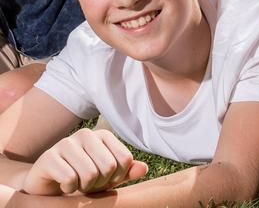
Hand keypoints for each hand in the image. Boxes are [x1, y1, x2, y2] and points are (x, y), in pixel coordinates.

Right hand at [22, 128, 147, 195]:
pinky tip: (63, 185)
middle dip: (101, 183)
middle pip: (109, 166)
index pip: (125, 159)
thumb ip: (127, 172)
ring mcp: (66, 143)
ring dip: (84, 187)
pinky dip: (69, 189)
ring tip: (77, 183)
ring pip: (90, 173)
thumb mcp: (108, 178)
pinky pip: (70, 179)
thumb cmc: (82, 179)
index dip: (118, 176)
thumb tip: (144, 168)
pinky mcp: (49, 156)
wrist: (47, 185)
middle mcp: (86, 134)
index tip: (106, 179)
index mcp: (103, 135)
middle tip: (89, 183)